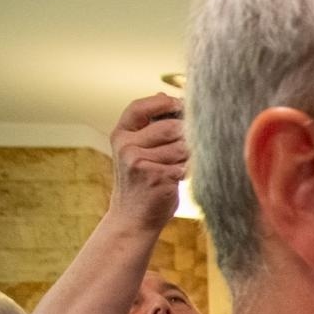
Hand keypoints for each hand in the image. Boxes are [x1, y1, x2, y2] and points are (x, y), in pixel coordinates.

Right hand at [108, 93, 187, 231]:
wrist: (133, 218)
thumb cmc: (142, 182)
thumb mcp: (137, 150)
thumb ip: (149, 126)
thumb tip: (165, 95)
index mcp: (121, 134)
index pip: (141, 107)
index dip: (165, 103)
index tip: (183, 105)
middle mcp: (126, 146)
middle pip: (170, 127)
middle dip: (187, 136)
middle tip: (192, 146)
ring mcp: (139, 161)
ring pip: (181, 147)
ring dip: (190, 156)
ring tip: (183, 166)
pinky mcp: (156, 177)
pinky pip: (185, 165)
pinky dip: (190, 170)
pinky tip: (183, 177)